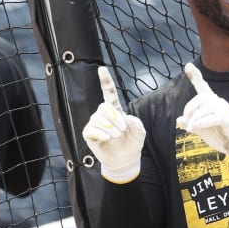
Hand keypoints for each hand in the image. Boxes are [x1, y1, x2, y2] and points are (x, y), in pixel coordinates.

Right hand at [82, 67, 145, 183]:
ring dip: (111, 129)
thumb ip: (137, 125)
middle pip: (104, 107)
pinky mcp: (88, 133)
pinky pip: (91, 129)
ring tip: (117, 136)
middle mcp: (103, 114)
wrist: (124, 159)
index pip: (108, 92)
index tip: (102, 68)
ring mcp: (95, 123)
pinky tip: (106, 138)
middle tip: (123, 130)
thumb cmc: (132, 143)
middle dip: (116, 119)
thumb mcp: (140, 133)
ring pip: (99, 119)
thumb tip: (127, 119)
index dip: (105, 81)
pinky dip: (101, 133)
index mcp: (116, 109)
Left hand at [176, 63, 228, 165]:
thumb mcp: (202, 130)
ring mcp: (224, 110)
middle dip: (190, 109)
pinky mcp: (228, 119)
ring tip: (191, 128)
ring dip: (195, 118)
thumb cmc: (220, 136)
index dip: (196, 76)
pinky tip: (195, 127)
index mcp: (212, 104)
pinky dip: (202, 122)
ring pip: (206, 107)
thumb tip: (178, 119)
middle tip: (187, 123)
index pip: (203, 87)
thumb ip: (192, 124)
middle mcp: (219, 103)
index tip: (188, 65)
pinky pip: (214, 117)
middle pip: (201, 97)